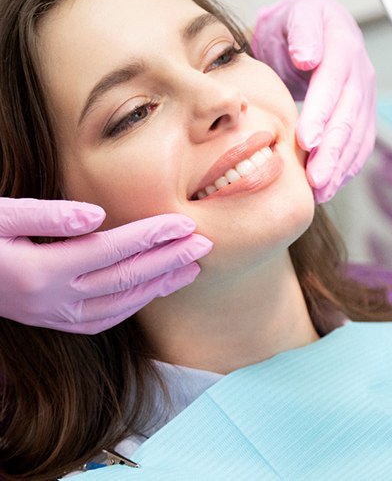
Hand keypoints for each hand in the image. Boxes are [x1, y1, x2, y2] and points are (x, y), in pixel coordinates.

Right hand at [0, 198, 211, 333]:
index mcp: (40, 269)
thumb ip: (47, 215)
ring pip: (122, 303)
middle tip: (205, 245)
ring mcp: (55, 316)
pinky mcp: (57, 322)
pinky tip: (156, 289)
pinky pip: (106, 319)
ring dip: (161, 284)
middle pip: (126, 278)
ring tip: (193, 267)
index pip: (113, 250)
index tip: (185, 224)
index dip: (153, 236)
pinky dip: (137, 304)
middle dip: (170, 260)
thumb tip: (96, 216)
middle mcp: (52, 299)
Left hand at [252, 0, 375, 202]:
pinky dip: (347, 168)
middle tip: (315, 178)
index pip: (333, 84)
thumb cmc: (298, 24)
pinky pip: (360, 144)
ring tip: (321, 191)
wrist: (315, 28)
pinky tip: (331, 186)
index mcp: (343, 47)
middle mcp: (360, 74)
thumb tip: (308, 58)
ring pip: (357, 136)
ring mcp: (364, 96)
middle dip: (333, 150)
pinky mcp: (362, 115)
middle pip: (349, 116)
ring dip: (340, 166)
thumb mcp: (297, 14)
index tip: (307, 140)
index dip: (321, 113)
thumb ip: (303, 32)